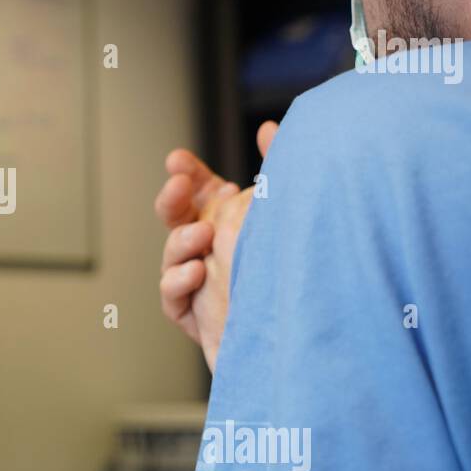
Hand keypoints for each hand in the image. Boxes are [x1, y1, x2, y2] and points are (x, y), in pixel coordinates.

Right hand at [157, 121, 276, 369]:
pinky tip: (198, 271)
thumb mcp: (283, 216)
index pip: (198, 190)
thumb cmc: (291, 278)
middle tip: (179, 184)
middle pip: (176, 217)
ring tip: (203, 232)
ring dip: (181, 239)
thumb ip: (274, 169)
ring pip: (170, 252)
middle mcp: (207, 247)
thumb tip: (269, 127)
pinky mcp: (191, 314)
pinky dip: (179, 280)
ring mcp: (196, 280)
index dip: (186, 173)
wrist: (300, 343)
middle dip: (172, 198)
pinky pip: (171, 294)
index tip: (179, 159)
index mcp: (226, 218)